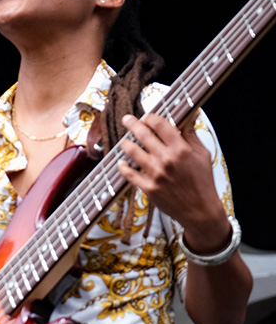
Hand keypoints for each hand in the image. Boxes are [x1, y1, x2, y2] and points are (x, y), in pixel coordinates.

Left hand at [117, 113, 230, 251]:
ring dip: (126, 144)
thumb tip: (191, 113)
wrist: (200, 210)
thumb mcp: (202, 154)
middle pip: (143, 135)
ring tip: (124, 142)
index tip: (146, 116)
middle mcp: (166, 159)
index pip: (160, 124)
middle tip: (126, 119)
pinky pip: (129, 174)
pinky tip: (121, 163)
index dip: (150, 117)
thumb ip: (191, 134)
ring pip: (132, 152)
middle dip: (132, 124)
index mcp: (181, 149)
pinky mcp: (148, 188)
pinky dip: (123, 167)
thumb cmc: (202, 181)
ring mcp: (156, 174)